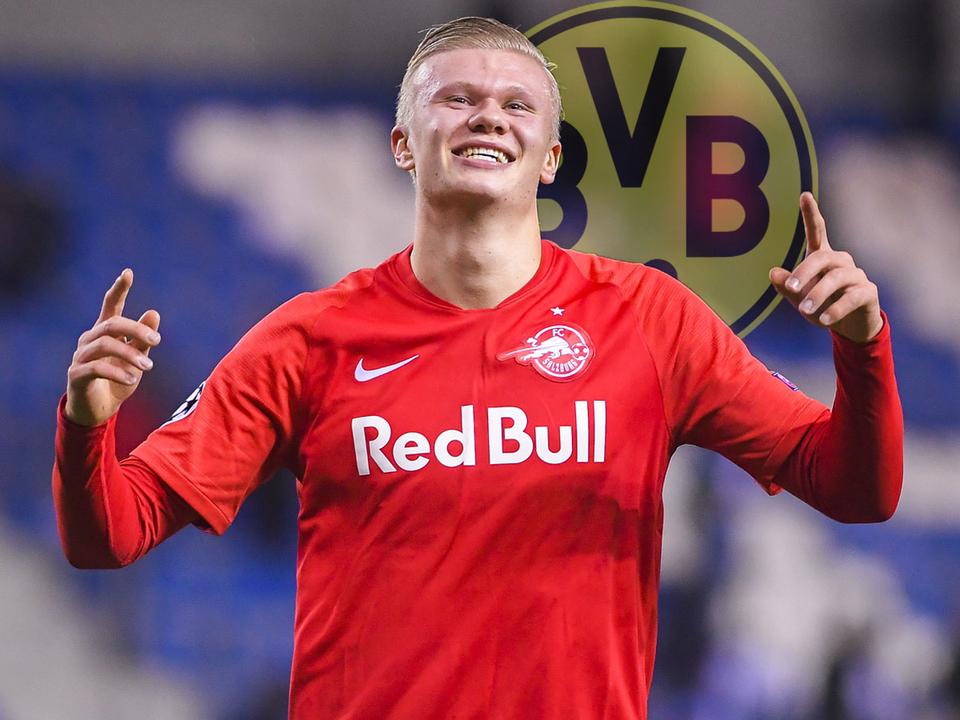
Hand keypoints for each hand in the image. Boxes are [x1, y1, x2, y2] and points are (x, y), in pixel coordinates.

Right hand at [65, 269, 161, 425]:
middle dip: (136, 329)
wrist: (97, 411)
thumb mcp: (137, 359)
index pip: (110, 306)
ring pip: (104, 344)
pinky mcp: (76, 375)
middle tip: (158, 339)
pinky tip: (132, 379)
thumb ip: (143, 339)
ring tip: (149, 366)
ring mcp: (80, 356)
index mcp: (104, 332)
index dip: (119, 289)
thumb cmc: (118, 380)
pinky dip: (116, 371)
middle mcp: (90, 339)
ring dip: (129, 353)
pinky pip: (95, 368)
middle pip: (111, 323)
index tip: (128, 272)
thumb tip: (154, 312)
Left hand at [769, 192, 882, 342]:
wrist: (850, 327)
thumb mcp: (799, 298)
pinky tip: (824, 320)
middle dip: (804, 272)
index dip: (811, 214)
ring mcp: (856, 275)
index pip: (817, 231)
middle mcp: (840, 261)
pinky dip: (836, 309)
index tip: (804, 195)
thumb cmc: (821, 306)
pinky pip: (852, 297)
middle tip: (791, 288)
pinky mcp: (867, 292)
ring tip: (805, 311)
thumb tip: (773, 273)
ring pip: (836, 278)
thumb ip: (786, 286)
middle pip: (822, 258)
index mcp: (822, 257)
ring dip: (818, 294)